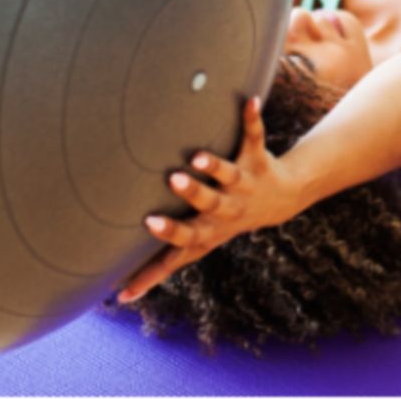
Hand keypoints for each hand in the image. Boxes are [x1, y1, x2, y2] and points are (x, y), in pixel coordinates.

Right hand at [116, 96, 302, 302]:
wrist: (280, 200)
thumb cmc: (223, 222)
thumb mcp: (197, 244)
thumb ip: (162, 265)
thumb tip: (120, 299)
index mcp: (210, 230)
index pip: (186, 242)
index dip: (169, 237)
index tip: (148, 224)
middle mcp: (228, 208)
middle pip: (210, 204)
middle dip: (194, 195)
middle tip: (174, 180)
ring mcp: (243, 182)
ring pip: (229, 173)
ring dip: (216, 165)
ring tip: (201, 154)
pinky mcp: (257, 157)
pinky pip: (255, 136)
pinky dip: (252, 119)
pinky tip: (250, 101)